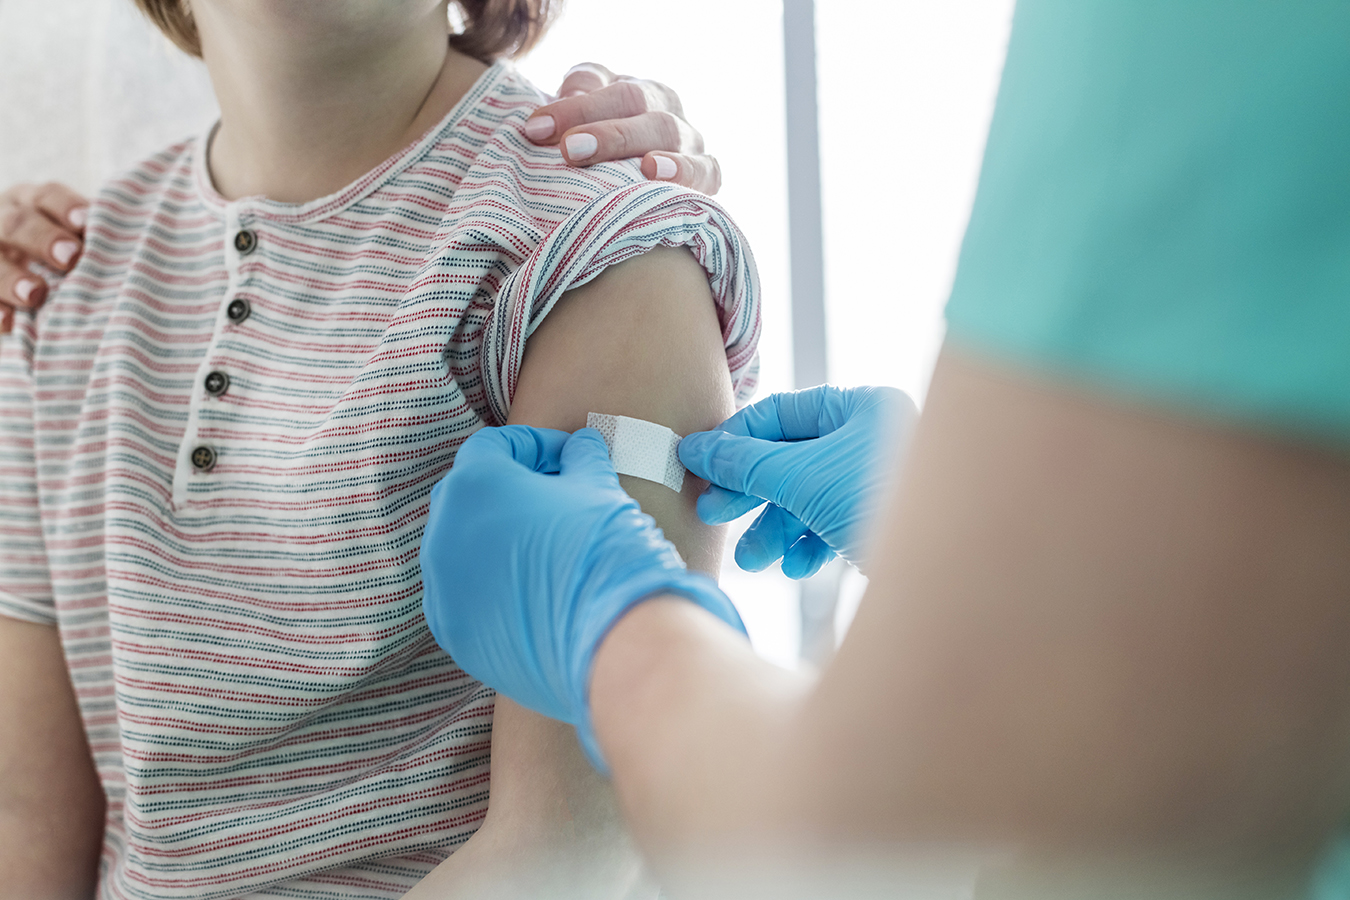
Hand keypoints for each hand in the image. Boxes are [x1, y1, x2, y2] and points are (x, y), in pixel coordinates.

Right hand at [0, 182, 88, 333]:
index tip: (86, 224)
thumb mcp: (79, 242)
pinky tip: (8, 323)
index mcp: (34, 203)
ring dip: (11, 277)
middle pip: (18, 223)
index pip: (47, 196)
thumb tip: (138, 251)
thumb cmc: (71, 256)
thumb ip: (97, 242)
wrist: (32, 277)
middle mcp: (5, 221)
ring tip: (36, 295)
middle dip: (43, 239)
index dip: (65, 207)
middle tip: (70, 258)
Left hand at [420, 425, 742, 767]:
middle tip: (556, 494)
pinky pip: (464, 595)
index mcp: (473, 486)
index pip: (492, 446)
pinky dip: (490, 585)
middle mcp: (442, 534)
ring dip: (496, 538)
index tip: (568, 457)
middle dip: (508, 488)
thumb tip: (582, 447)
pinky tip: (534, 591)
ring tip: (545, 546)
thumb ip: (582, 460)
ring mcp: (442, 589)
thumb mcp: (598, 488)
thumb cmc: (604, 553)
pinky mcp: (455, 633)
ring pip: (461, 548)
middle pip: (468, 494)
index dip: (533, 445)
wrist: (612, 643)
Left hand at [524, 62, 721, 194]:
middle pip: (635, 102)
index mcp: (631, 88)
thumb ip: (575, 100)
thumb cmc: (598, 155)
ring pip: (668, 132)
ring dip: (640, 146)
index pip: (600, 84)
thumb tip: (564, 101)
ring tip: (618, 158)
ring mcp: (688, 139)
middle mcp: (663, 106)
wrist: (637, 192)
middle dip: (601, 127)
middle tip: (570, 149)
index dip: (572, 106)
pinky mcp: (707, 174)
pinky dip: (684, 170)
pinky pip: (704, 170)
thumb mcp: (581, 120)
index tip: (536, 129)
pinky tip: (657, 173)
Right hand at [678, 385, 918, 578]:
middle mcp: (872, 439)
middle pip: (789, 459)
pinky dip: (807, 547)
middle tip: (712, 514)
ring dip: (774, 530)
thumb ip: (746, 463)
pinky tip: (795, 568)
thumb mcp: (801, 477)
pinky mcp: (881, 524)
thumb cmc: (879, 501)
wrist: (949, 570)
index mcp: (862, 407)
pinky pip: (832, 527)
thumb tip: (696, 450)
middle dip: (750, 493)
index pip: (780, 413)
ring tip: (751, 560)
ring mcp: (876, 483)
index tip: (696, 466)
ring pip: (807, 499)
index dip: (734, 440)